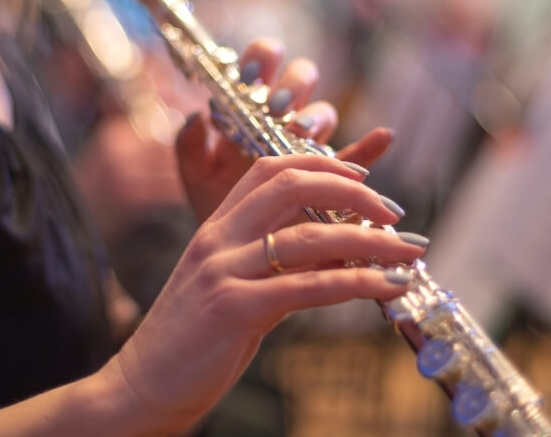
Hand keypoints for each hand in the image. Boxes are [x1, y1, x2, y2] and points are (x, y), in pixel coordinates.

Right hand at [104, 154, 424, 433]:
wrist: (140, 387)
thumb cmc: (192, 341)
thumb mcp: (235, 290)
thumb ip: (279, 265)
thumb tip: (343, 252)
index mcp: (214, 228)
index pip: (268, 169)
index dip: (320, 163)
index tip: (362, 177)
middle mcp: (217, 239)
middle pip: (291, 184)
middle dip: (353, 191)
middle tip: (394, 212)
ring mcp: (222, 271)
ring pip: (309, 236)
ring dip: (371, 240)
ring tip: (410, 252)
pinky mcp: (233, 309)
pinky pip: (309, 286)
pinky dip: (358, 282)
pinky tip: (389, 286)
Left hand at [176, 39, 395, 221]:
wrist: (238, 248)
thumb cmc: (214, 203)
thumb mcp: (195, 178)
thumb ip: (189, 148)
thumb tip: (195, 117)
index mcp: (251, 108)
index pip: (261, 64)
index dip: (262, 59)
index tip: (252, 76)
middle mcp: (284, 119)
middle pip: (300, 79)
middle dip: (292, 85)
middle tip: (279, 110)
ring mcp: (310, 144)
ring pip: (324, 113)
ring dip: (317, 117)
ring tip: (305, 134)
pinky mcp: (332, 175)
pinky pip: (356, 156)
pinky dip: (372, 145)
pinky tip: (383, 136)